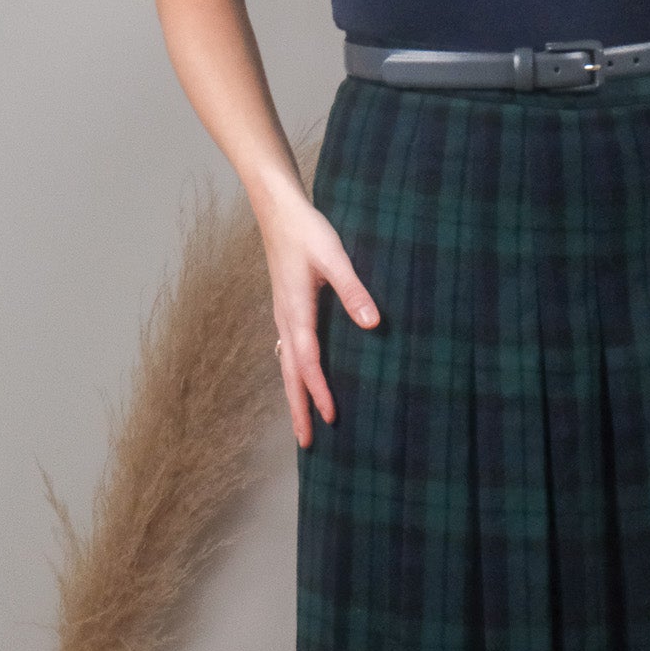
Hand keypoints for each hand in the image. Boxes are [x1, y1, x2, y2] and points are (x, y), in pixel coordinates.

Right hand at [262, 184, 379, 447]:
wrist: (276, 208)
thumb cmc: (306, 229)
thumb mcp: (335, 256)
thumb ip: (353, 290)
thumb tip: (373, 323)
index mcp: (296, 312)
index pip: (308, 361)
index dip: (319, 391)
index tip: (332, 416)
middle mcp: (285, 320)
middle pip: (291, 375)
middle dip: (299, 409)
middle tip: (307, 443)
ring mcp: (283, 316)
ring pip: (287, 366)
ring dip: (295, 395)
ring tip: (301, 422)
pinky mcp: (286, 309)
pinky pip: (288, 351)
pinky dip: (293, 372)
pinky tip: (297, 377)